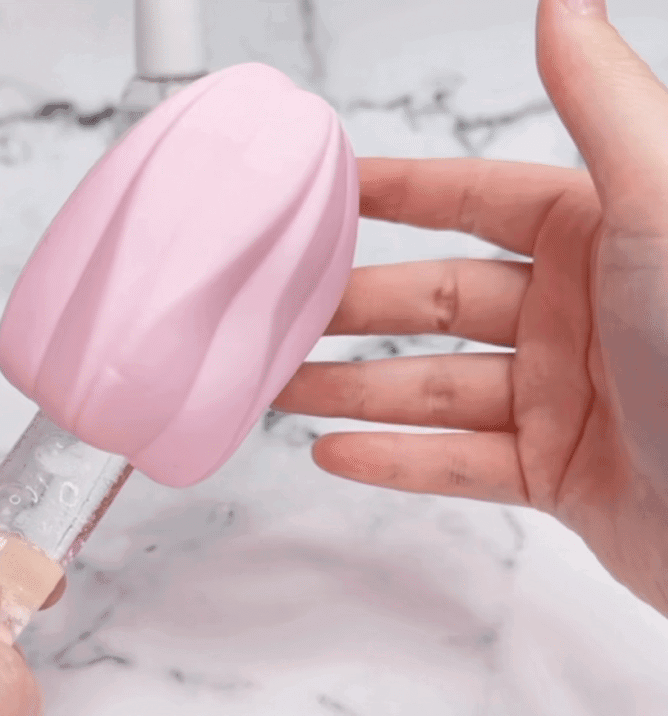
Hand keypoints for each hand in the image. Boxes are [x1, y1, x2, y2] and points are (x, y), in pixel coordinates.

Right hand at [276, 0, 667, 614]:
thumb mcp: (662, 206)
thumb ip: (602, 103)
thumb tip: (563, 2)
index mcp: (602, 237)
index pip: (476, 201)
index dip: (398, 192)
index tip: (327, 189)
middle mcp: (579, 314)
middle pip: (438, 302)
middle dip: (353, 309)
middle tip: (279, 313)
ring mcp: (567, 399)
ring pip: (435, 388)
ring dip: (354, 390)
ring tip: (280, 388)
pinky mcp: (564, 476)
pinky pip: (461, 465)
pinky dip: (396, 460)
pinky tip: (335, 451)